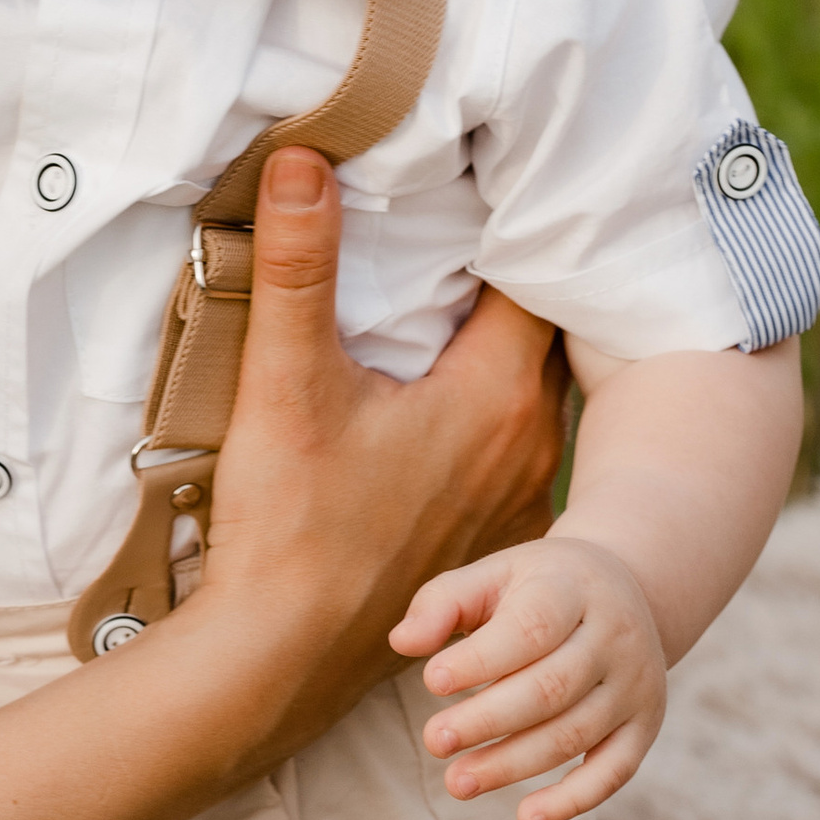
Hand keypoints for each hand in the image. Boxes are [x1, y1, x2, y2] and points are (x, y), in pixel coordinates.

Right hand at [183, 153, 569, 775]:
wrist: (281, 660)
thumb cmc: (290, 525)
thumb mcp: (287, 383)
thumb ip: (300, 266)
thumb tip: (305, 159)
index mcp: (498, 394)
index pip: (537, 279)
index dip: (516, 227)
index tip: (486, 188)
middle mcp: (532, 444)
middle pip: (538, 334)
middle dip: (506, 284)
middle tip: (465, 233)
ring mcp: (520, 501)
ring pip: (527, 396)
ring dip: (494, 357)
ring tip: (445, 317)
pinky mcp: (495, 543)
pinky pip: (509, 452)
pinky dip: (484, 419)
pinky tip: (430, 416)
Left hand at [393, 530, 666, 819]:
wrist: (623, 591)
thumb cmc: (535, 589)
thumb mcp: (492, 576)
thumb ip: (443, 603)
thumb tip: (401, 642)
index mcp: (573, 589)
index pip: (532, 628)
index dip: (482, 659)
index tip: (432, 681)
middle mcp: (615, 636)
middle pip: (552, 688)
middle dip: (488, 720)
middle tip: (433, 741)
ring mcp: (635, 685)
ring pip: (575, 734)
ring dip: (513, 764)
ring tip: (457, 781)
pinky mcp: (642, 726)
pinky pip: (613, 771)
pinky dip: (573, 800)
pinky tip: (527, 819)